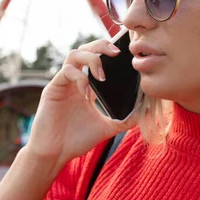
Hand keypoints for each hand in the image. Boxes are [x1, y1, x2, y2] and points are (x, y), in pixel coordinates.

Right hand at [23, 38, 136, 170]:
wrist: (55, 154)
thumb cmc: (77, 140)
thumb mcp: (107, 128)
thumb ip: (126, 120)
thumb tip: (146, 112)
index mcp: (87, 85)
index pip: (97, 58)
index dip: (109, 50)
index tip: (126, 52)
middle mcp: (74, 80)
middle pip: (86, 49)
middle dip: (101, 45)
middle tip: (117, 52)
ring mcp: (63, 83)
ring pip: (74, 54)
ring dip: (91, 59)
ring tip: (102, 75)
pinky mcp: (53, 88)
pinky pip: (66, 72)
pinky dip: (80, 78)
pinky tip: (87, 94)